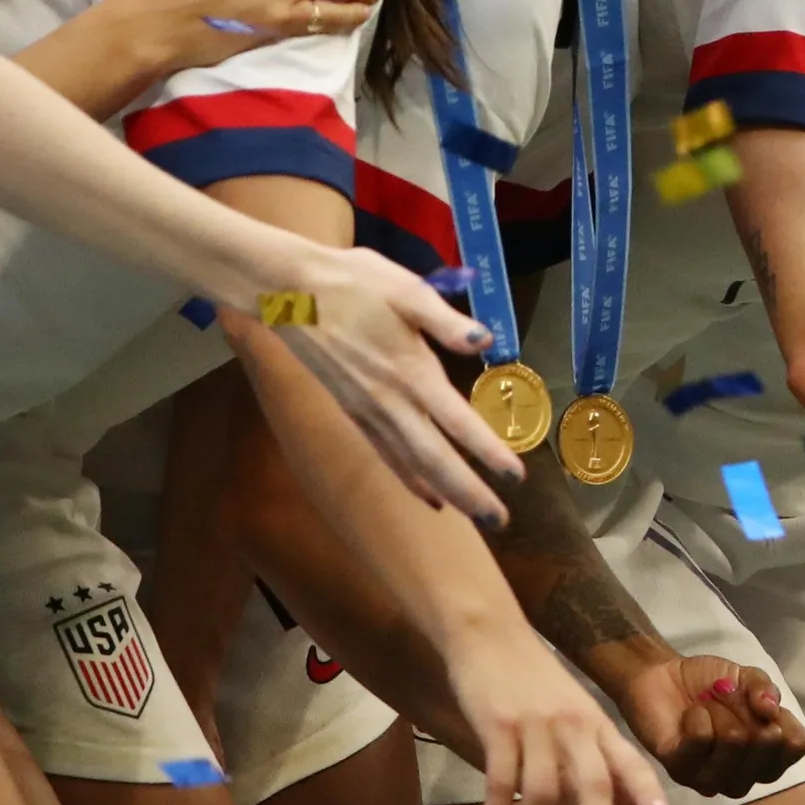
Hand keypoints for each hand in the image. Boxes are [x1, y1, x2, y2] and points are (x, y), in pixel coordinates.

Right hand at [243, 253, 525, 527]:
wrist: (288, 293)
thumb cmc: (354, 283)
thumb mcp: (406, 289)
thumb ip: (446, 321)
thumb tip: (485, 342)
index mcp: (410, 371)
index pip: (457, 422)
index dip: (488, 452)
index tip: (516, 477)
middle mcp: (390, 402)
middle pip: (434, 460)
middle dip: (469, 493)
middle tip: (500, 521)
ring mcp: (367, 412)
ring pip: (411, 464)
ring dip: (444, 492)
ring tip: (473, 515)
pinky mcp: (351, 411)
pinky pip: (386, 455)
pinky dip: (409, 478)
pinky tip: (426, 493)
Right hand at [445, 622, 670, 804]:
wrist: (489, 630)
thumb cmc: (532, 675)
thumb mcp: (572, 708)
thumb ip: (594, 751)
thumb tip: (622, 801)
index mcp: (593, 720)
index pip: (628, 758)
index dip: (644, 788)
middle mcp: (572, 723)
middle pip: (593, 781)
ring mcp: (535, 724)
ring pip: (542, 791)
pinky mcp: (498, 725)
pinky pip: (501, 780)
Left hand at [614, 653, 804, 799]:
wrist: (661, 677)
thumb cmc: (709, 683)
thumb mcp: (746, 677)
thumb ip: (764, 688)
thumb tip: (770, 709)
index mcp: (766, 759)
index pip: (797, 745)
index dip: (780, 714)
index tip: (758, 701)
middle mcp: (743, 778)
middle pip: (767, 742)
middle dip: (745, 705)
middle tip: (726, 697)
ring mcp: (711, 779)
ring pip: (734, 741)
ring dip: (719, 709)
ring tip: (705, 706)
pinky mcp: (680, 770)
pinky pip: (701, 739)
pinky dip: (698, 715)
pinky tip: (690, 716)